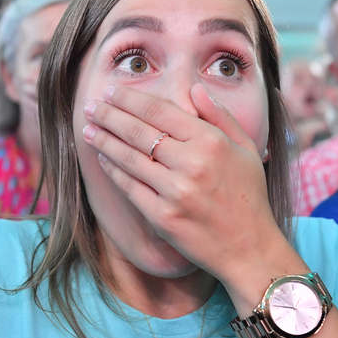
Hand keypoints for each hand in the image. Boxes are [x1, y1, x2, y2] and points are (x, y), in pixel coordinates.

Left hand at [82, 84, 295, 286]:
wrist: (249, 248)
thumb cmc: (249, 196)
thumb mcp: (247, 149)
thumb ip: (220, 116)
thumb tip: (194, 89)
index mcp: (211, 141)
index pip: (160, 111)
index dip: (131, 99)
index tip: (113, 91)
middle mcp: (192, 163)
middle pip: (138, 131)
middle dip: (109, 115)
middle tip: (90, 106)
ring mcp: (175, 192)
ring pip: (129, 157)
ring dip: (104, 140)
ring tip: (88, 129)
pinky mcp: (162, 217)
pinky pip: (130, 187)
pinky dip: (113, 170)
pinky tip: (103, 159)